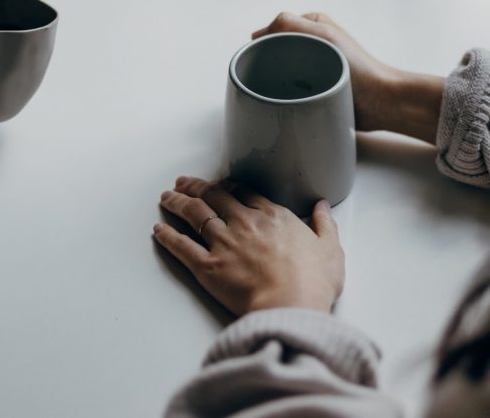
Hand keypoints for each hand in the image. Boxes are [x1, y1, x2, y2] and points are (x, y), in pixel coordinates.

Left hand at [153, 176, 344, 315]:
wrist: (291, 306)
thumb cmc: (313, 282)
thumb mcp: (331, 250)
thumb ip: (325, 225)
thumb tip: (322, 207)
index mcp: (273, 217)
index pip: (244, 192)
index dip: (228, 186)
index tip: (219, 184)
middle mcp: (244, 223)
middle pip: (214, 197)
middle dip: (196, 186)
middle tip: (183, 182)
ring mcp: (224, 243)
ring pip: (194, 214)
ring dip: (178, 203)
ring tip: (167, 196)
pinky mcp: (208, 267)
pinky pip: (181, 247)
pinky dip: (168, 236)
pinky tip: (158, 230)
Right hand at [253, 12, 444, 143]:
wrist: (381, 102)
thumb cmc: (357, 67)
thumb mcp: (323, 35)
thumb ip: (289, 24)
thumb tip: (257, 34)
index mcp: (314, 25)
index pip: (275, 29)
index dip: (264, 43)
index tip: (260, 60)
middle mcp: (313, 44)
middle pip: (276, 51)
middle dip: (268, 64)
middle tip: (268, 79)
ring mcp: (315, 67)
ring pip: (281, 72)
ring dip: (277, 82)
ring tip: (278, 92)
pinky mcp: (317, 89)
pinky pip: (292, 90)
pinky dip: (286, 95)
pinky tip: (285, 102)